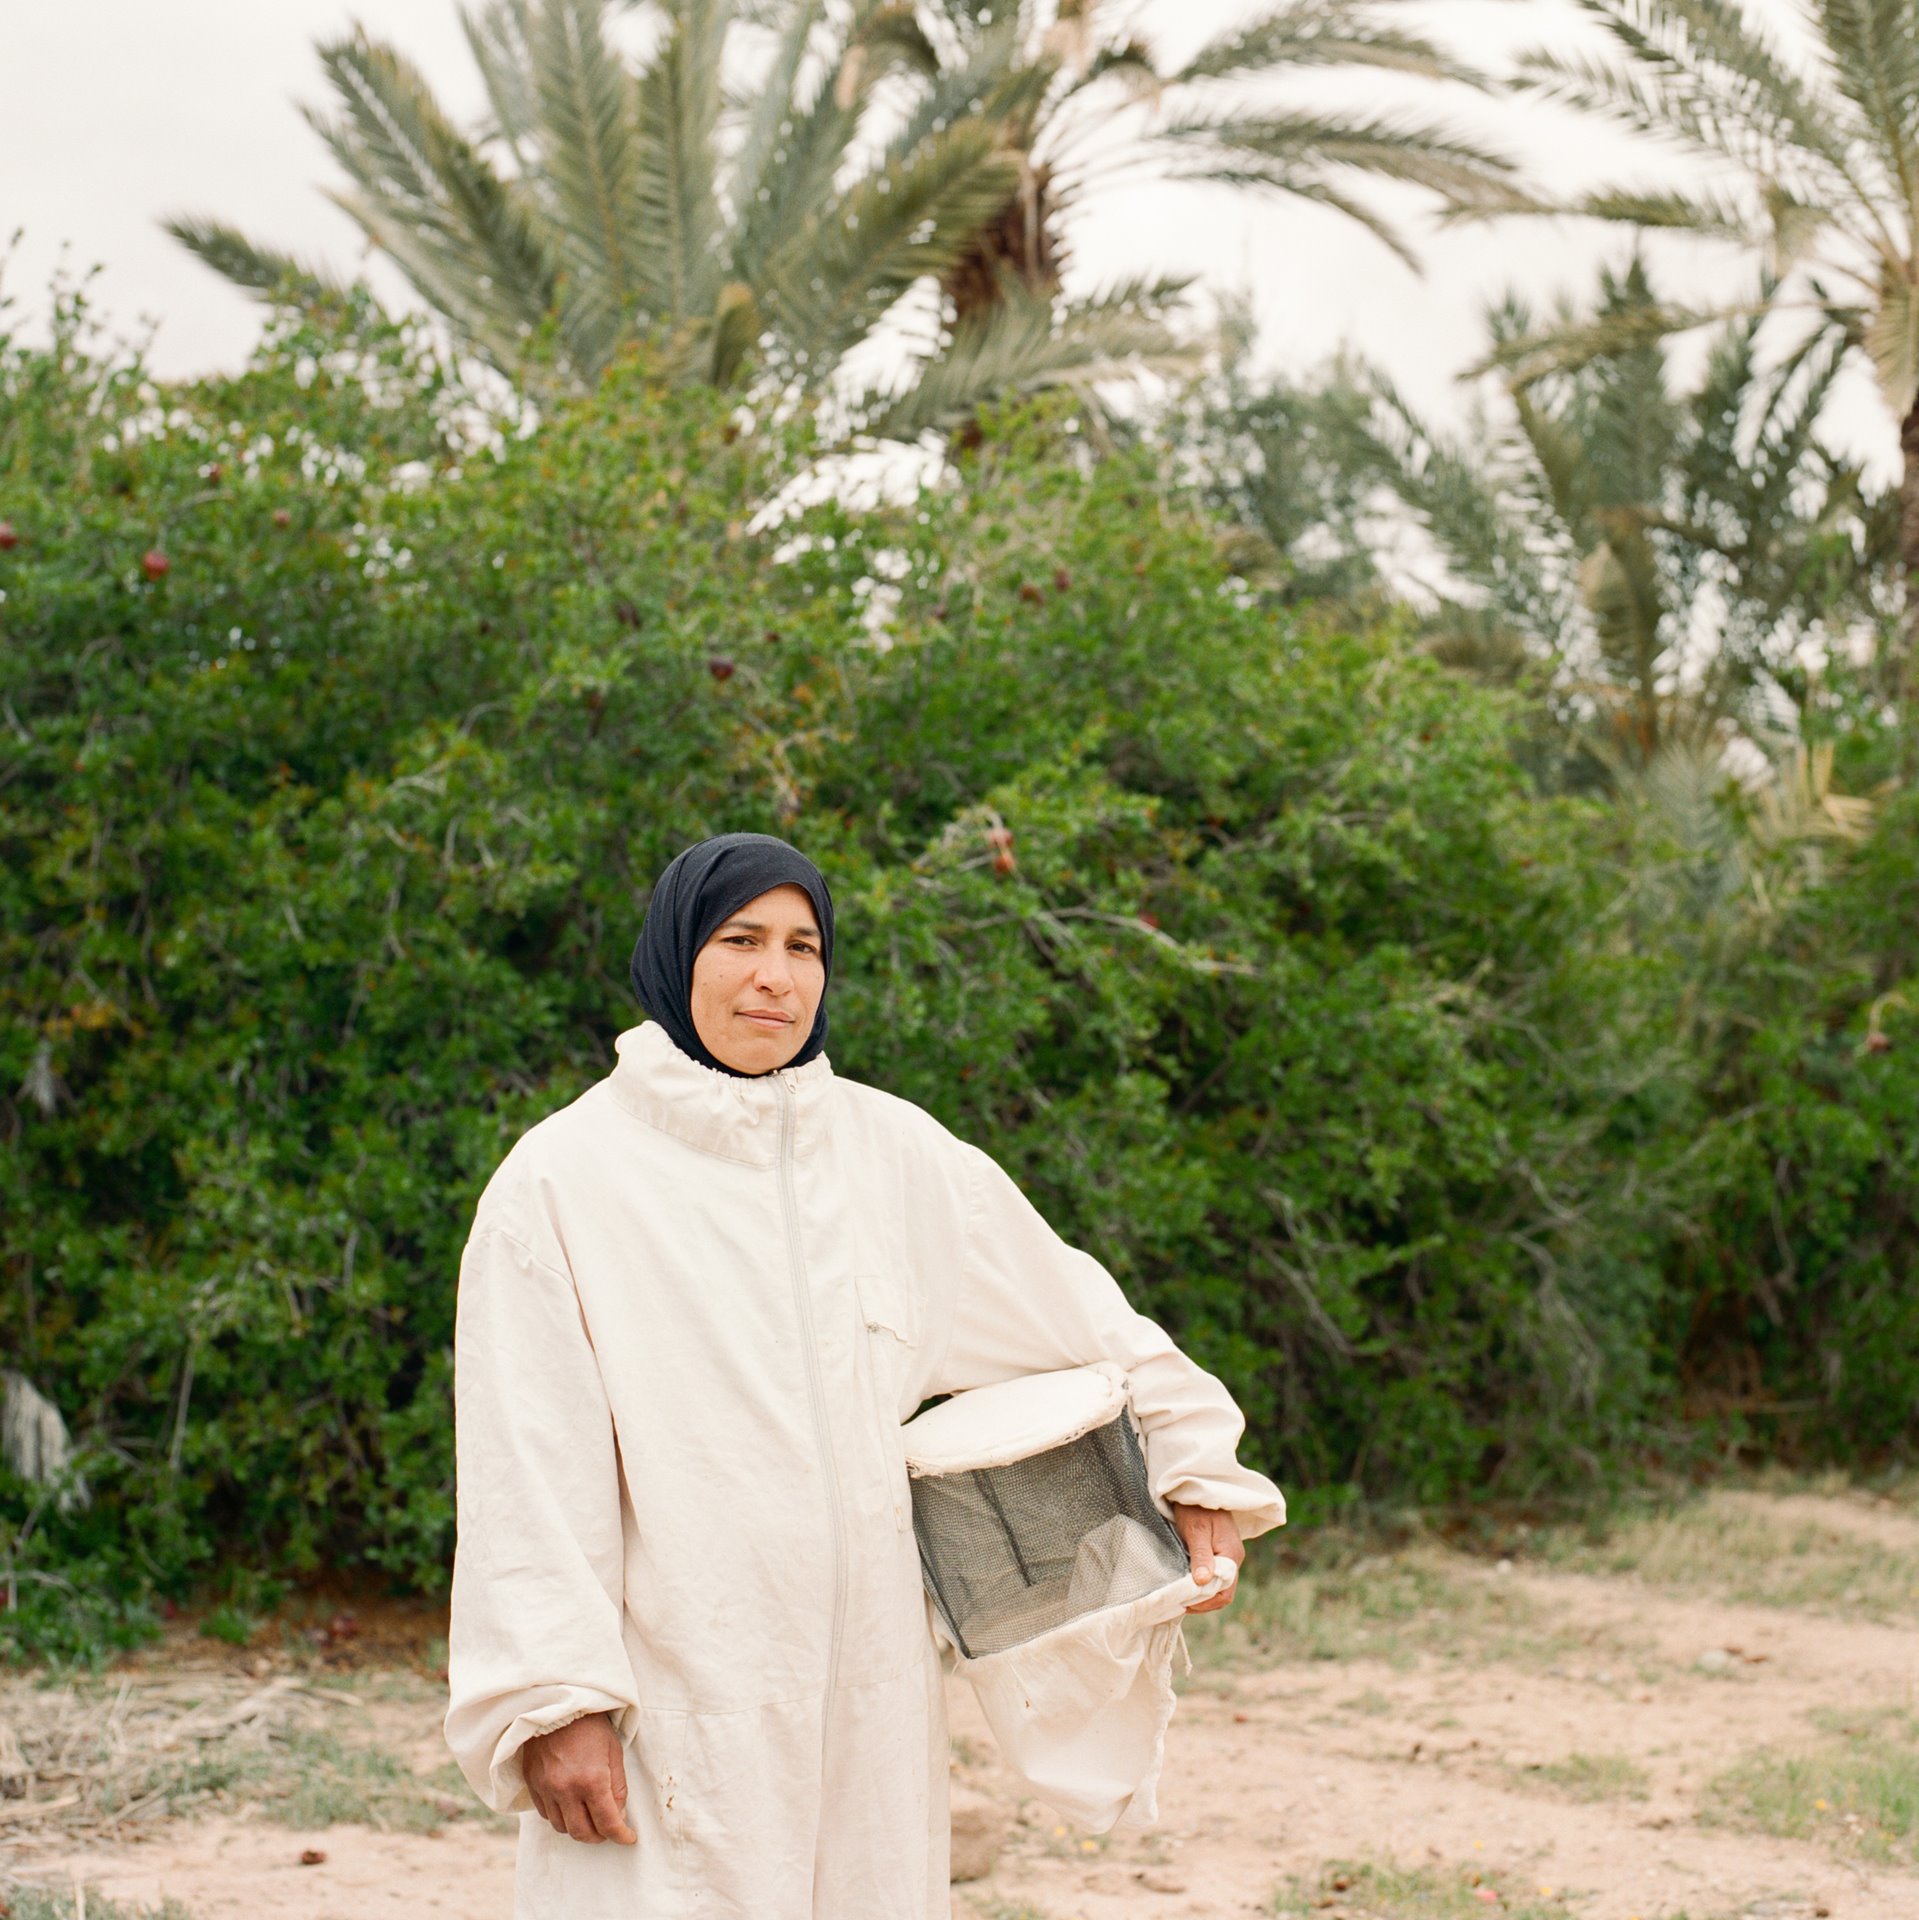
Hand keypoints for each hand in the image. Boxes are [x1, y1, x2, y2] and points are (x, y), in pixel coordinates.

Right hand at [521, 1711, 636, 1844]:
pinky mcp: (533, 1785)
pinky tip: (570, 1805)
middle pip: (582, 1833)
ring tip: (590, 1817)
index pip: (607, 1823)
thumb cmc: (590, 1724)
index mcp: (591, 1780)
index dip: (621, 1835)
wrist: (555, 1705)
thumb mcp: (613, 1750)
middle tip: (609, 1829)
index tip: (628, 1838)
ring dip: (579, 1828)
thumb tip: (619, 1813)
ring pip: (562, 1827)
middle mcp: (566, 1790)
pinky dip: (561, 1816)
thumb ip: (618, 1785)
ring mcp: (546, 1789)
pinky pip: (546, 1814)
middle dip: (599, 1836)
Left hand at [1170, 1503, 1243, 1615]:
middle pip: (1223, 1593)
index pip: (1224, 1591)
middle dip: (1203, 1602)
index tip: (1184, 1602)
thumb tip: (1202, 1582)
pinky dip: (1203, 1587)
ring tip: (1182, 1597)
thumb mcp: (1196, 1530)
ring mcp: (1229, 1558)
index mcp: (1232, 1555)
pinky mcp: (1220, 1555)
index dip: (1205, 1602)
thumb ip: (1201, 1556)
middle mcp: (1234, 1560)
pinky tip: (1188, 1587)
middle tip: (1180, 1603)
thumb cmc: (1196, 1508)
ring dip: (1202, 1596)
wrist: (1198, 1489)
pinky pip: (1215, 1578)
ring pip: (1220, 1588)